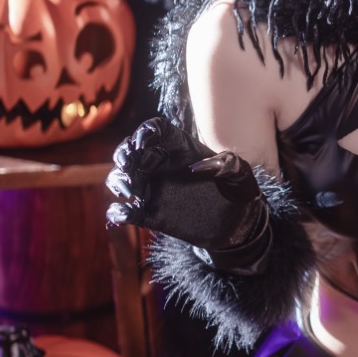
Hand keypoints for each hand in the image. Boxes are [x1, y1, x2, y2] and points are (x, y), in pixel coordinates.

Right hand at [107, 117, 266, 253]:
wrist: (238, 226)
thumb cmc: (240, 193)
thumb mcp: (241, 174)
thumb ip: (229, 164)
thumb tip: (201, 166)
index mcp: (180, 149)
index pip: (156, 130)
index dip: (144, 132)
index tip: (141, 143)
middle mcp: (162, 166)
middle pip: (130, 151)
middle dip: (123, 155)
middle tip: (128, 166)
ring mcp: (153, 189)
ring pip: (121, 179)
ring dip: (117, 182)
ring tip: (130, 192)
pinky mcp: (149, 214)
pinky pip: (124, 212)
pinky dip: (116, 214)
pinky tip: (122, 216)